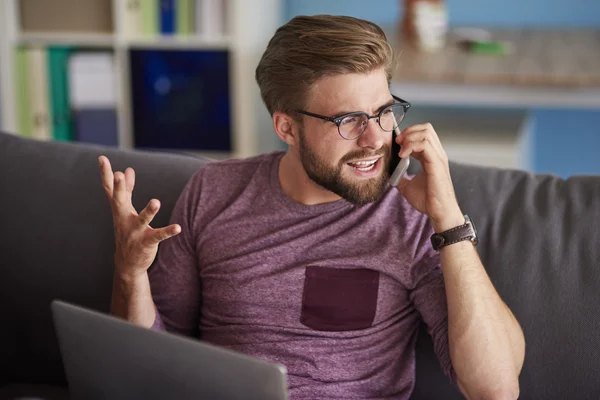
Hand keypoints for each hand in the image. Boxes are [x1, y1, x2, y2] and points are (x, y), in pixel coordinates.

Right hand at [99, 155, 180, 278]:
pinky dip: (168, 231)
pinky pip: (158, 236)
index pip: (110, 190)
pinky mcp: (147, 242)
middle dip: (119, 189)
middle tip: (117, 175)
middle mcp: (124, 219)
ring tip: (156, 201)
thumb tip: (127, 169)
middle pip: (119, 202)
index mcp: (120, 209)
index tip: (102, 158)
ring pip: (141, 220)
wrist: (128, 262)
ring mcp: (135, 231)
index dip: (106, 174)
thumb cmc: (128, 231)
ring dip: (149, 211)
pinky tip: (178, 227)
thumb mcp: (125, 210)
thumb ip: (127, 189)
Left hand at [395, 123, 463, 231]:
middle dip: (409, 131)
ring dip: (409, 137)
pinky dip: (411, 146)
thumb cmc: (428, 200)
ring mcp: (438, 157)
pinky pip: (425, 144)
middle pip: (426, 128)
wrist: (438, 212)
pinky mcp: (437, 163)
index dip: (408, 134)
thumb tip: (391, 176)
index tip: (397, 143)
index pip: (423, 134)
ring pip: (426, 132)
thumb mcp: (408, 187)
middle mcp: (436, 154)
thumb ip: (401, 178)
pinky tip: (404, 155)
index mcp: (431, 157)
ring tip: (401, 150)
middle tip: (398, 143)